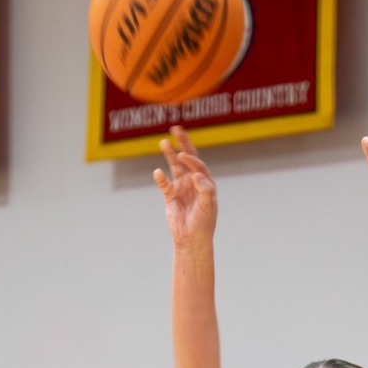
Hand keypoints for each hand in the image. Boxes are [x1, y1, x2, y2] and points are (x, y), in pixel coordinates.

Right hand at [153, 126, 216, 247]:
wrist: (191, 239)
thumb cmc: (204, 223)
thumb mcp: (209, 206)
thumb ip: (205, 189)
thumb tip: (195, 175)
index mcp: (205, 182)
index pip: (199, 165)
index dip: (192, 159)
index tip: (183, 157)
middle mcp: (193, 182)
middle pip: (188, 159)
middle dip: (183, 144)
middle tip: (176, 129)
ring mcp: (181, 187)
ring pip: (174, 167)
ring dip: (169, 154)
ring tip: (164, 142)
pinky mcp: (170, 195)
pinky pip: (164, 183)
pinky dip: (160, 178)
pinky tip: (158, 173)